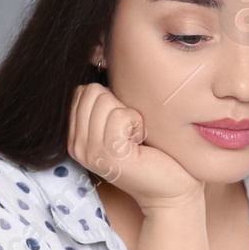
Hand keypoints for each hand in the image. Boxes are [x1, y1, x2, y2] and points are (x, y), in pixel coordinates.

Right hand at [67, 82, 200, 209]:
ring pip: (105, 100)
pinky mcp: (110, 156)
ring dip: (130, 115)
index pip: (81, 91)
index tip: (123, 126)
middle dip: (119, 105)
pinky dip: (138, 123)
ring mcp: (90, 152)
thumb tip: (100, 59)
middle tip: (132, 133)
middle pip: (92, 92)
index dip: (110, 100)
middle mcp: (76, 145)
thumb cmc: (153, 153)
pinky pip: (121, 115)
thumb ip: (104, 103)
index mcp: (75, 136)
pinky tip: (142, 143)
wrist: (173, 190)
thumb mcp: (121, 125)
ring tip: (137, 139)